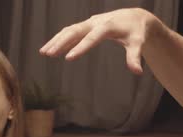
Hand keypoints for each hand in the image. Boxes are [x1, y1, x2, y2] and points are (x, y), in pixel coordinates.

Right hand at [40, 8, 157, 73]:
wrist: (134, 17)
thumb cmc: (136, 32)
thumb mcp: (138, 43)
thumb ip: (135, 57)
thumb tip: (137, 72)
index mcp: (107, 26)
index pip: (92, 37)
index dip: (80, 47)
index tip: (68, 58)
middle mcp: (95, 22)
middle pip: (75, 31)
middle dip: (60, 42)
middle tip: (48, 54)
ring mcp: (89, 23)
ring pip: (69, 30)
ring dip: (56, 40)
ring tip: (44, 53)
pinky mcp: (87, 26)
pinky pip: (71, 32)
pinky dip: (60, 39)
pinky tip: (51, 49)